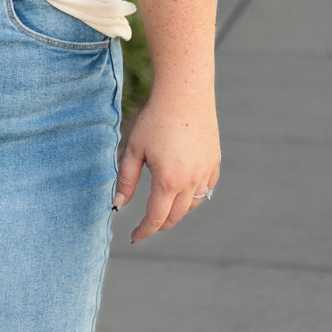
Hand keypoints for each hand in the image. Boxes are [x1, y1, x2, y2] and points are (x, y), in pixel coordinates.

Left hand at [113, 92, 219, 240]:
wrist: (185, 93)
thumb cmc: (154, 119)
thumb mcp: (133, 150)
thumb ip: (126, 181)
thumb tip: (117, 206)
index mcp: (168, 181)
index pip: (156, 218)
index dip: (144, 231)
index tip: (134, 237)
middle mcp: (191, 181)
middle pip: (175, 216)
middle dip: (159, 224)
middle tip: (146, 225)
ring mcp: (205, 172)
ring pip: (193, 204)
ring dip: (177, 212)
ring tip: (163, 209)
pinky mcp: (214, 161)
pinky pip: (206, 188)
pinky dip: (195, 196)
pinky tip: (184, 191)